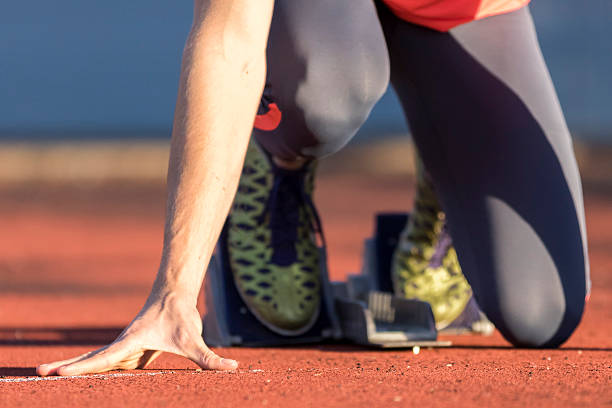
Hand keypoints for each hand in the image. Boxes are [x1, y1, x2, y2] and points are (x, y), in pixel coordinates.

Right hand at [37, 292, 237, 375]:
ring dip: (73, 366)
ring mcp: (125, 347)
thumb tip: (232, 369)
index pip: (104, 358)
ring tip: (47, 372)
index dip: (82, 366)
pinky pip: (107, 362)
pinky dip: (89, 367)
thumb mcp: (195, 341)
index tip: (59, 372)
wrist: (175, 294)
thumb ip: (211, 359)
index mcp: (132, 342)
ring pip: (95, 359)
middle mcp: (123, 344)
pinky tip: (77, 373)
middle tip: (38, 372)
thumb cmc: (182, 317)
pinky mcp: (130, 350)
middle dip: (66, 365)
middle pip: (91, 358)